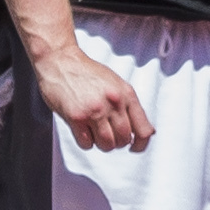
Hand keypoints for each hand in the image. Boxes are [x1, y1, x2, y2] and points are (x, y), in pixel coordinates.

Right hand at [34, 45, 150, 152]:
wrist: (61, 61)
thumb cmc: (87, 73)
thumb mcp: (116, 84)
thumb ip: (130, 106)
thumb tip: (148, 132)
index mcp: (126, 95)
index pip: (143, 130)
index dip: (141, 145)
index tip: (134, 147)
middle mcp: (113, 103)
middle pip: (124, 140)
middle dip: (116, 143)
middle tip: (107, 134)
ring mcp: (94, 110)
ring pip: (107, 145)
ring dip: (101, 144)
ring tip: (95, 133)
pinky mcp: (76, 117)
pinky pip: (87, 144)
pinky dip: (86, 142)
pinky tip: (82, 130)